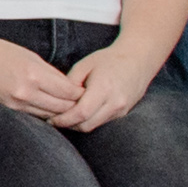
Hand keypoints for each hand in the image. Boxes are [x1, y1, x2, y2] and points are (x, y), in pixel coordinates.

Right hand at [0, 28, 79, 119]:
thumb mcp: (30, 56)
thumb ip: (51, 73)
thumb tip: (70, 87)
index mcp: (33, 74)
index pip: (68, 92)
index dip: (80, 93)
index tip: (84, 91)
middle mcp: (25, 92)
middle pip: (62, 107)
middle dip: (74, 104)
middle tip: (81, 101)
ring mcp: (16, 103)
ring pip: (50, 115)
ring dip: (60, 112)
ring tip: (67, 106)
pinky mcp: (9, 110)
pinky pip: (35, 116)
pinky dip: (45, 113)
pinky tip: (49, 108)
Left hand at [50, 36, 168, 134]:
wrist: (138, 60)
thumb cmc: (108, 60)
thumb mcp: (84, 66)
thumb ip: (69, 84)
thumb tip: (54, 100)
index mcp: (104, 89)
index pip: (80, 113)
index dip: (62, 119)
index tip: (49, 118)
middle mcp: (115, 103)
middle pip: (86, 125)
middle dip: (67, 124)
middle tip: (52, 119)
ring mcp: (121, 110)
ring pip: (93, 126)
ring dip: (77, 124)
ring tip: (63, 116)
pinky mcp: (122, 113)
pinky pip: (101, 122)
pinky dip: (88, 121)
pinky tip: (77, 114)